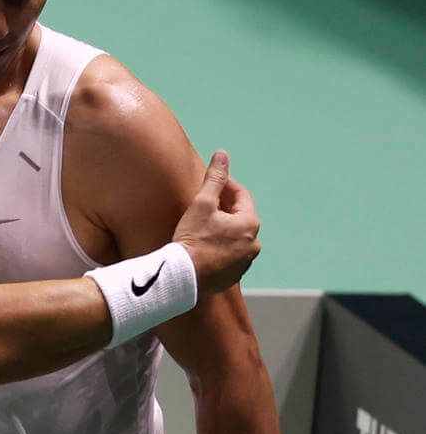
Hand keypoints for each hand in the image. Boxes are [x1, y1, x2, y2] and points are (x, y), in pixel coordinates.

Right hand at [174, 152, 260, 294]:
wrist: (181, 279)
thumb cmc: (193, 239)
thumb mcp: (203, 203)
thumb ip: (215, 178)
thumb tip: (222, 155)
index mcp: (250, 224)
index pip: (241, 196)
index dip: (225, 186)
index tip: (210, 184)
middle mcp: (253, 245)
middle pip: (239, 218)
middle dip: (224, 209)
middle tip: (204, 205)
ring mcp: (244, 264)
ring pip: (234, 238)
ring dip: (222, 230)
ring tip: (202, 227)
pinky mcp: (232, 278)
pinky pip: (228, 257)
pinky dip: (219, 249)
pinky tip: (203, 247)